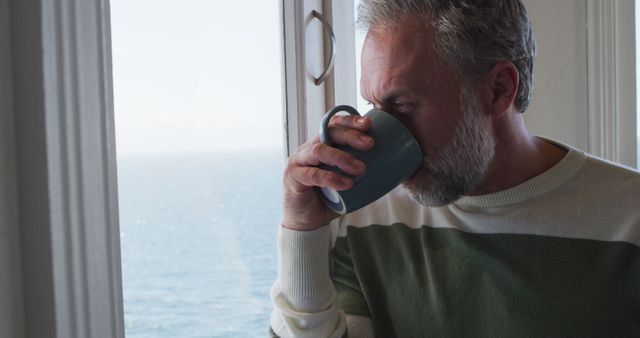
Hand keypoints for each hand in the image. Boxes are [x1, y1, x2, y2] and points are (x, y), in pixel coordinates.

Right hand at [282, 114, 374, 230]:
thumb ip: (360, 170)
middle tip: (370, 144)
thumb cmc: (329, 198)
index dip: (350, 121)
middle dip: (350, 135)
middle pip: (328, 132)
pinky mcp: (293, 177)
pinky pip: (312, 174)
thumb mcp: (347, 180)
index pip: (334, 124)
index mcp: (321, 144)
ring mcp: (298, 161)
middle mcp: (308, 148)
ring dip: (342, 157)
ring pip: (319, 150)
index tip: (369, 124)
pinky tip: (346, 184)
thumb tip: (394, 166)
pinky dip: (331, 178)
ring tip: (360, 169)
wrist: (307, 221)